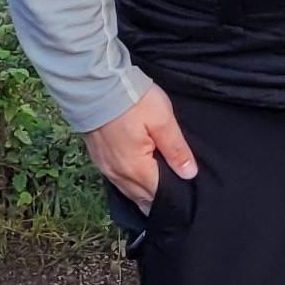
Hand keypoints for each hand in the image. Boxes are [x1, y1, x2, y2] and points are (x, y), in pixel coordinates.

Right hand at [84, 86, 197, 211]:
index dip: (173, 199)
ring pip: (128, 191)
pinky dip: (130, 184)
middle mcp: (118, 174)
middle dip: (157, 201)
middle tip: (177, 199)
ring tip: (160, 194)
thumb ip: (176, 149)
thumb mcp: (162, 120)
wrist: (94, 84)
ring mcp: (105, 167)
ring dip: (143, 194)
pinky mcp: (97, 158)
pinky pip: (116, 180)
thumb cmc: (132, 100)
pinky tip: (138, 179)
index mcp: (136, 169)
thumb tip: (190, 175)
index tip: (187, 200)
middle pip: (142, 198)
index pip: (158, 196)